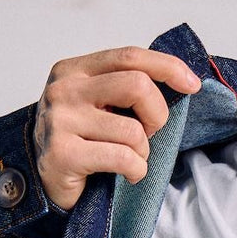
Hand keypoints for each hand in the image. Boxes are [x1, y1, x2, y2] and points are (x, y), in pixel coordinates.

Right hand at [32, 46, 201, 210]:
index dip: (168, 67)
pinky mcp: (63, 154)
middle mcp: (64, 89)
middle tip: (148, 133)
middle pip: (138, 86)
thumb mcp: (99, 104)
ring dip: (143, 152)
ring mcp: (60, 121)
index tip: (192, 84)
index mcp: (74, 70)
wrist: (44, 180)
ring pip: (133, 131)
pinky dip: (136, 171)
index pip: (130, 57)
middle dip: (157, 115)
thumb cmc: (82, 141)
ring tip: (127, 158)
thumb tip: (181, 80)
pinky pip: (124, 158)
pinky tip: (125, 174)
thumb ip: (126, 87)